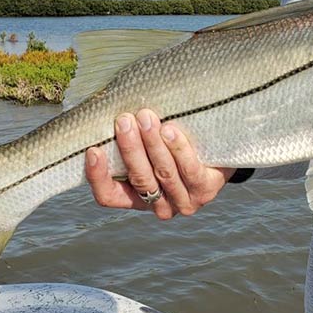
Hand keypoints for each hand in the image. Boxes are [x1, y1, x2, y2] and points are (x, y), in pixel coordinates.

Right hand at [86, 109, 233, 219]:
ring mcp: (183, 201)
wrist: (219, 155)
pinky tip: (170, 130)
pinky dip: (178, 149)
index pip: (109, 196)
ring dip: (152, 144)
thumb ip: (131, 140)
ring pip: (163, 173)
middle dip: (130, 148)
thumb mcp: (148, 149)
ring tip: (146, 117)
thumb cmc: (173, 148)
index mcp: (137, 199)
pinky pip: (189, 169)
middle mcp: (158, 206)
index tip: (92, 150)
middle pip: (139, 179)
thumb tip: (108, 107)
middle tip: (123, 120)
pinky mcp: (206, 190)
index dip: (98, 176)